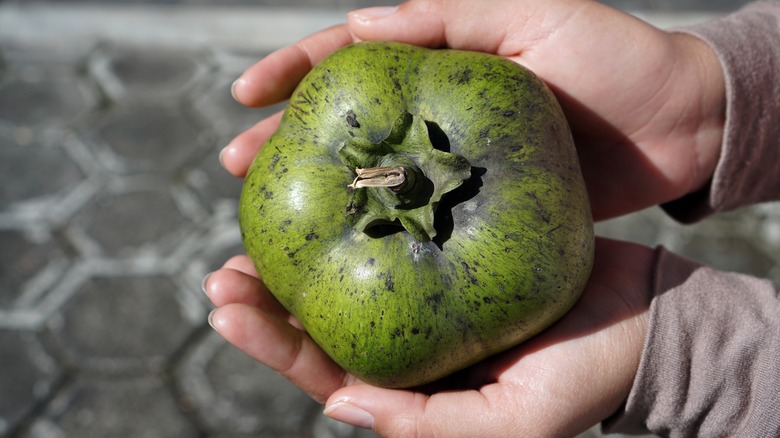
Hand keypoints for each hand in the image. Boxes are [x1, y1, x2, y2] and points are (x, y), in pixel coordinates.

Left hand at [204, 238, 655, 436]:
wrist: (643, 323)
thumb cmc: (585, 382)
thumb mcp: (512, 425)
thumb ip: (427, 428)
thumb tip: (337, 403)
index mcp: (413, 385)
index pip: (326, 372)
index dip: (271, 345)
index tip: (224, 306)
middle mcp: (410, 342)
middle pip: (323, 326)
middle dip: (266, 304)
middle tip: (222, 272)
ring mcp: (429, 297)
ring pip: (350, 278)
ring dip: (302, 258)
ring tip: (253, 230)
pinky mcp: (454, 256)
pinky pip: (394, 236)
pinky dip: (360, 218)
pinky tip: (336, 192)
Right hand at [221, 0, 725, 220]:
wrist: (678, 126)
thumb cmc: (614, 58)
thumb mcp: (535, 14)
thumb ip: (451, 16)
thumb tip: (361, 24)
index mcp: (441, 57)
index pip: (349, 58)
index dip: (292, 71)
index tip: (244, 93)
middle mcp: (436, 109)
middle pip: (345, 122)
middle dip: (285, 139)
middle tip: (235, 165)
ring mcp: (453, 159)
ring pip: (371, 173)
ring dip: (317, 190)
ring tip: (268, 213)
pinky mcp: (478, 205)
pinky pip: (418, 215)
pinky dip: (377, 227)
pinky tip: (343, 245)